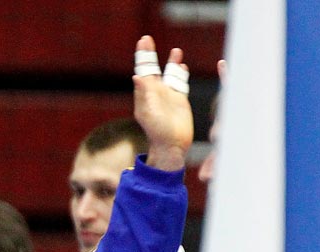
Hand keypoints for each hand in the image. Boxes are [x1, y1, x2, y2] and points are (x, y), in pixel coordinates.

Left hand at [133, 35, 193, 171]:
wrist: (171, 145)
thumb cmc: (157, 131)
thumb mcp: (147, 112)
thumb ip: (143, 93)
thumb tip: (137, 76)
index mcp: (146, 93)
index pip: (143, 69)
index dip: (143, 55)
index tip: (143, 41)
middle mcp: (156, 92)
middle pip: (152, 68)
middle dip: (150, 54)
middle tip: (147, 39)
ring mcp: (168, 96)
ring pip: (169, 73)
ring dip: (171, 62)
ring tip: (176, 51)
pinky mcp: (180, 101)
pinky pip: (180, 83)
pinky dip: (181, 73)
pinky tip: (182, 67)